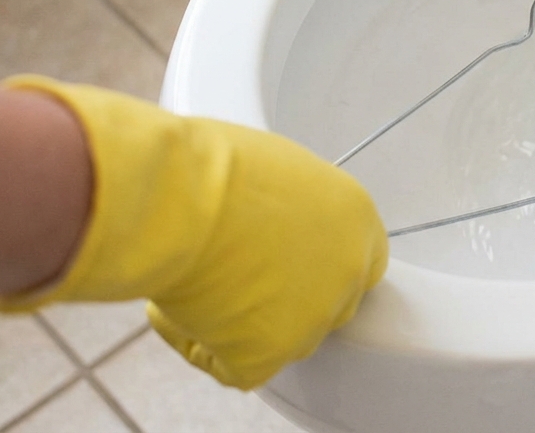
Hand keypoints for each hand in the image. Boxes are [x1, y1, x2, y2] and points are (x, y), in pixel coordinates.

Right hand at [0, 77, 386, 389]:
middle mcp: (347, 270)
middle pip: (326, 307)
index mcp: (356, 219)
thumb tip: (278, 237)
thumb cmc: (211, 168)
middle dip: (287, 302)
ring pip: (282, 340)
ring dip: (243, 323)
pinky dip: (200, 345)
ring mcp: (313, 318)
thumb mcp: (280, 175)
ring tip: (197, 279)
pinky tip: (180, 306)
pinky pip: (236, 368)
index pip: (356, 263)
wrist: (178, 196)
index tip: (285, 268)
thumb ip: (298, 215)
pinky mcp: (269, 354)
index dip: (318, 270)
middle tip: (237, 281)